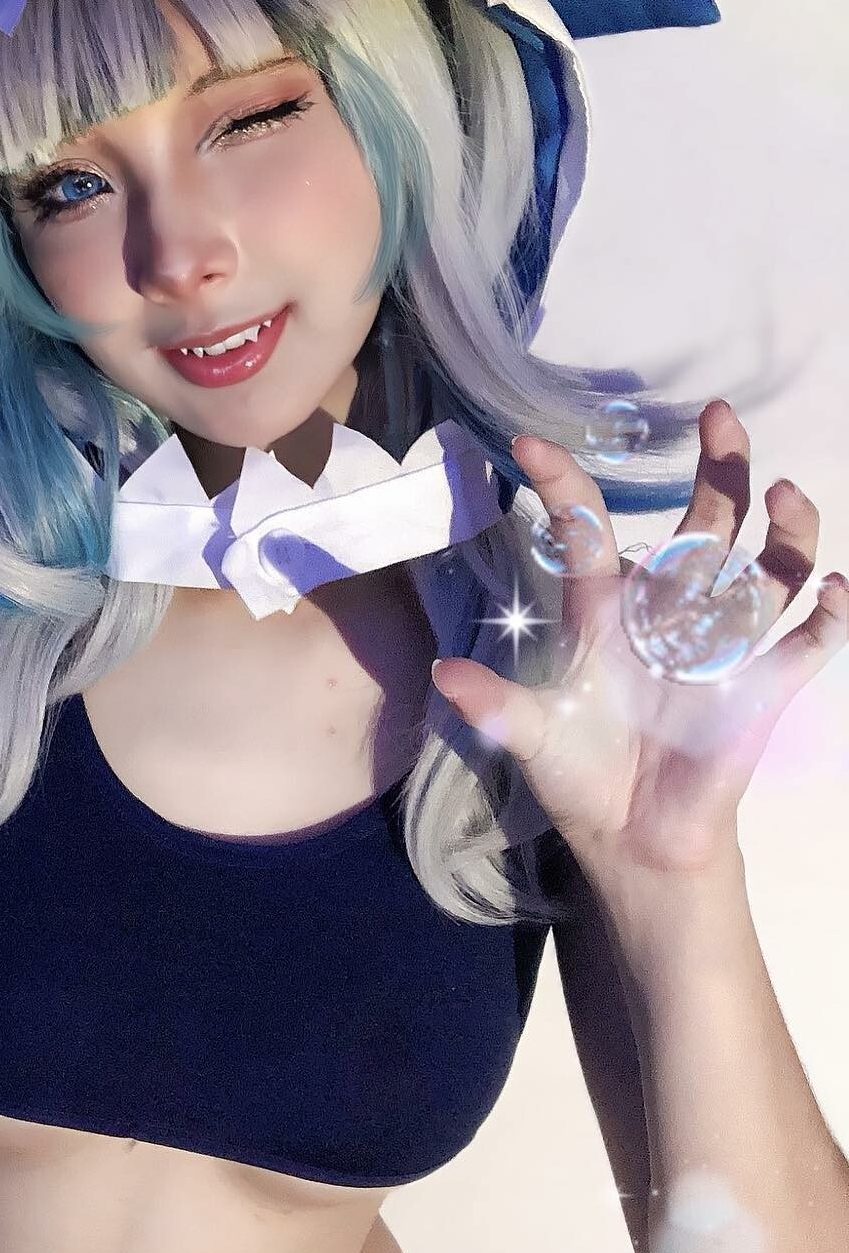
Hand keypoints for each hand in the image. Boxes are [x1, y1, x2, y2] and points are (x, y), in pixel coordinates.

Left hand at [430, 399, 847, 876]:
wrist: (631, 837)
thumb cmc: (579, 773)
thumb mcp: (528, 734)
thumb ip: (493, 702)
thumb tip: (442, 674)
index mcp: (607, 612)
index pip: (587, 533)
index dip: (563, 487)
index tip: (529, 443)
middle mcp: (669, 614)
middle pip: (707, 526)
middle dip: (720, 470)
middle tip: (721, 415)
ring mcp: (722, 647)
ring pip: (769, 570)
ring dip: (787, 532)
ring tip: (787, 493)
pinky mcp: (761, 689)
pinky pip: (808, 643)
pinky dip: (830, 617)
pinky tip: (837, 588)